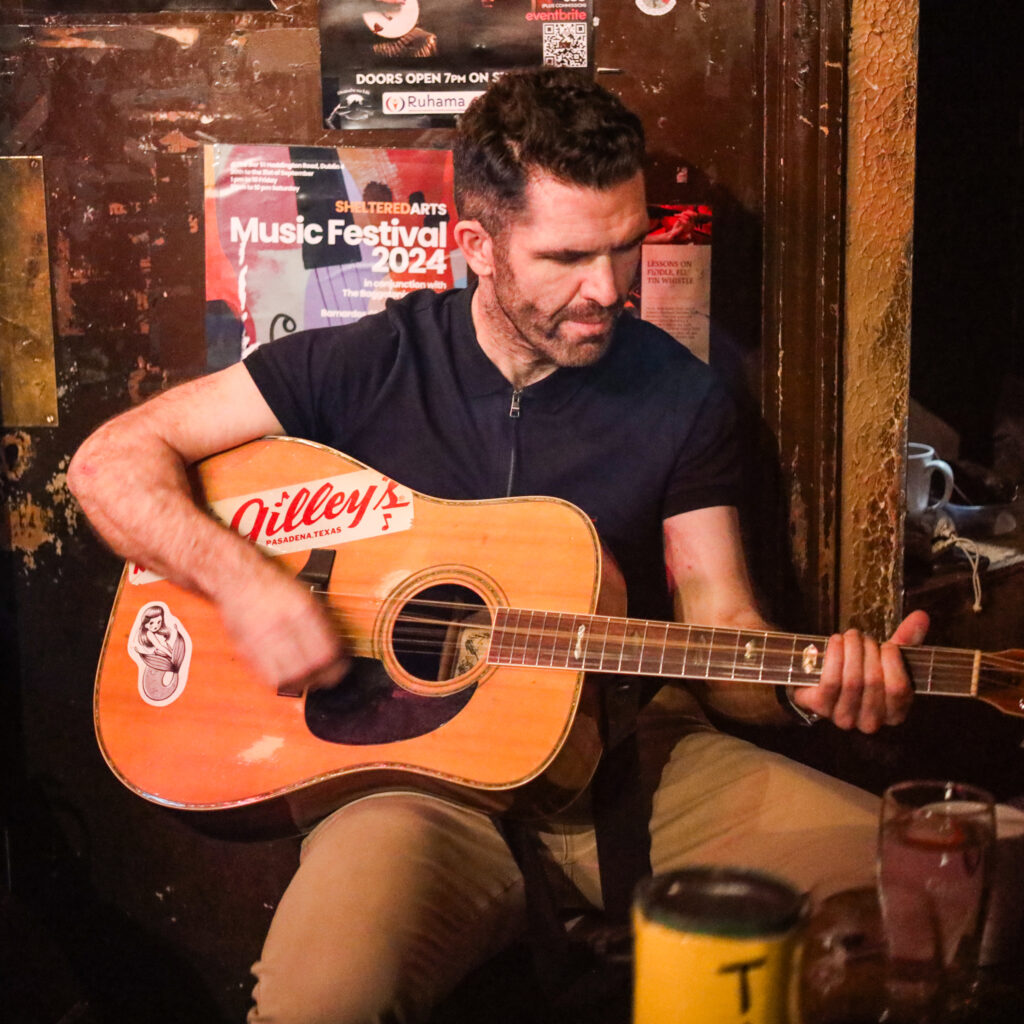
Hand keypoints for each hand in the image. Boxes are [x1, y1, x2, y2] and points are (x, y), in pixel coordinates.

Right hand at [215, 562, 348, 693]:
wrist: (239, 580)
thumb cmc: (274, 586)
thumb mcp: (307, 595)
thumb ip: (323, 622)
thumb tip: (339, 647)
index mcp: (302, 611)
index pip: (327, 651)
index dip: (338, 665)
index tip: (341, 666)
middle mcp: (282, 627)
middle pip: (310, 667)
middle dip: (323, 676)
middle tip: (327, 675)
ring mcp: (262, 640)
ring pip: (289, 677)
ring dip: (302, 682)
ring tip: (309, 678)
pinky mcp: (246, 651)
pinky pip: (267, 677)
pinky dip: (282, 681)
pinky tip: (288, 676)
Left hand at [790, 609, 929, 731]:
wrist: (821, 682)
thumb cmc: (861, 671)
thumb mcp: (886, 659)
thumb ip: (905, 641)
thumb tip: (921, 617)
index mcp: (894, 714)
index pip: (899, 690)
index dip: (893, 662)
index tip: (887, 645)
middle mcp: (870, 721)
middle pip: (873, 681)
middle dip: (868, 651)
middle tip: (862, 637)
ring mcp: (844, 717)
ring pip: (852, 680)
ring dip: (852, 650)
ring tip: (850, 637)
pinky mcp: (821, 707)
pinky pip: (830, 681)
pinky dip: (834, 656)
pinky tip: (836, 642)